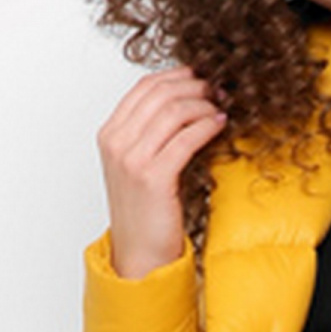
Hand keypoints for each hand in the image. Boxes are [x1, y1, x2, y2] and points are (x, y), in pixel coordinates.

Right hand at [97, 67, 227, 278]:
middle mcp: (117, 143)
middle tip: (217, 90)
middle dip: (194, 86)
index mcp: (110, 134)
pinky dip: (207, 126)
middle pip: (160, 93)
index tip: (200, 77)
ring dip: (203, 104)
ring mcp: (132, 159)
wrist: (139, 254)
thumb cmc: (145, 213)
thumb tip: (185, 101)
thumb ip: (151, 133)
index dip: (176, 76)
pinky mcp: (153, 176)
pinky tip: (219, 125)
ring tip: (220, 108)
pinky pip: (186, 138)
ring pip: (174, 111)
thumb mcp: (139, 165)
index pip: (144, 87)